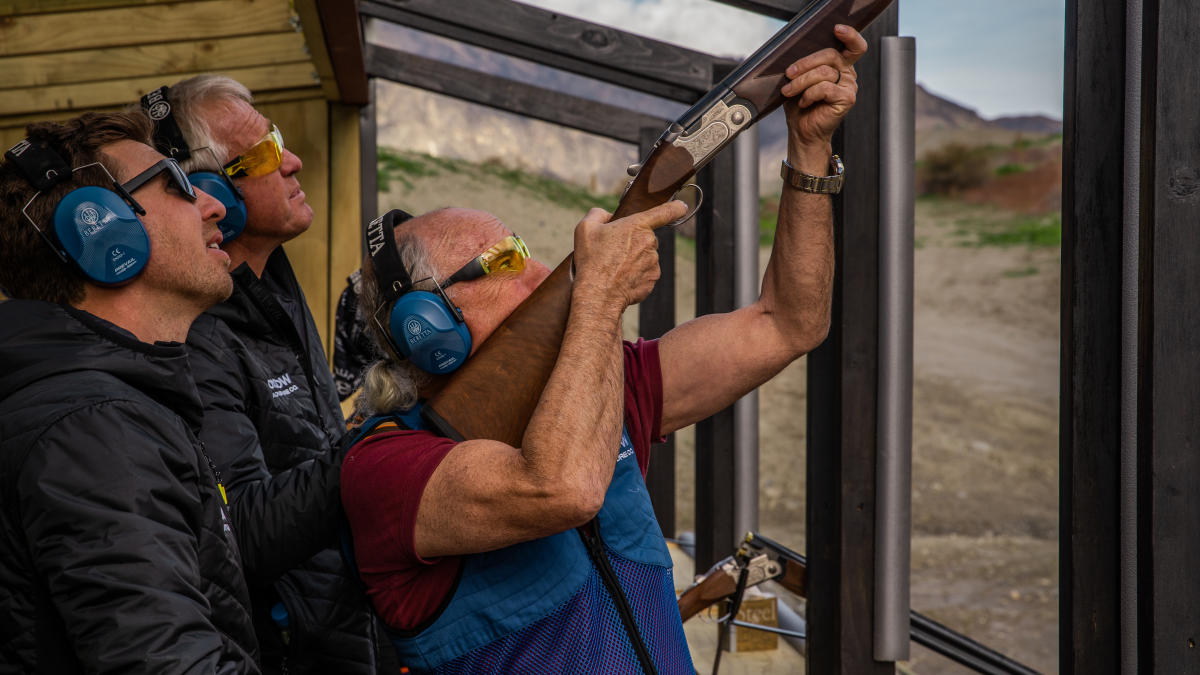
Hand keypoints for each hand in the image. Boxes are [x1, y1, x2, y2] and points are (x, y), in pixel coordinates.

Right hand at [572, 200, 686, 307]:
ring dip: (634, 259)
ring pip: (646, 256)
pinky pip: (646, 273)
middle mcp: (650, 243)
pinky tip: (620, 278)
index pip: (665, 211)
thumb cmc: (591, 260)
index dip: (676, 207)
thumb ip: (598, 214)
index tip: (681, 206)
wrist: (598, 294)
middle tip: (614, 250)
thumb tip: (607, 215)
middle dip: (634, 241)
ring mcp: (653, 263)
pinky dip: (635, 274)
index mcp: (637, 225)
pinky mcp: (652, 279)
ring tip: (614, 267)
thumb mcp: (585, 228)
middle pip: (647, 237)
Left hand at [780, 25, 868, 167]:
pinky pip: (824, 88)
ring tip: (789, 91)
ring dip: (801, 81)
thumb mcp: (799, 80)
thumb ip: (804, 65)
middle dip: (805, 63)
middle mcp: (847, 73)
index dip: (849, 35)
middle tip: (788, 74)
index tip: (837, 29)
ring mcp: (849, 86)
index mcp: (839, 65)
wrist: (802, 132)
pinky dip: (809, 94)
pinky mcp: (847, 99)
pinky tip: (804, 103)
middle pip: (830, 55)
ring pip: (824, 72)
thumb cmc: (800, 106)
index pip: (853, 46)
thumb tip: (794, 51)